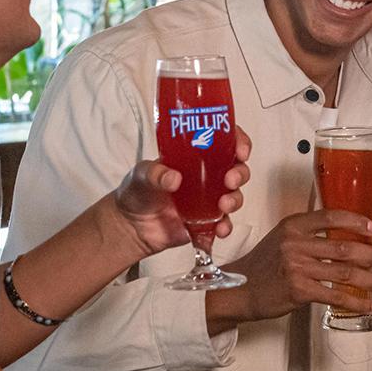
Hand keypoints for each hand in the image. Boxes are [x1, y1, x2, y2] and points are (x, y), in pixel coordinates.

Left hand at [113, 126, 250, 254]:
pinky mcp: (207, 222)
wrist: (130, 226)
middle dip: (240, 172)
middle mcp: (207, 175)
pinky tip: (220, 229)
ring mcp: (209, 199)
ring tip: (224, 205)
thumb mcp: (141, 174)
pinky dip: (226, 226)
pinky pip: (224, 223)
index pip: (224, 141)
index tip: (240, 149)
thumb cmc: (137, 191)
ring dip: (235, 199)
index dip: (239, 141)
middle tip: (230, 179)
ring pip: (235, 195)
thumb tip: (173, 178)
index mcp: (195, 156)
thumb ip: (155, 173)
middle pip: (237, 168)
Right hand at [206, 210, 371, 330]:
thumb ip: (306, 234)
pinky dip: (357, 302)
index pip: (330, 217)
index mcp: (292, 225)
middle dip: (368, 254)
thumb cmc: (262, 265)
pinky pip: (336, 295)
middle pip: (342, 247)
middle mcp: (295, 243)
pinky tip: (369, 305)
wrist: (239, 289)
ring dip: (367, 279)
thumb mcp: (280, 238)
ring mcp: (297, 267)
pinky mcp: (299, 290)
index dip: (355, 221)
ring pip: (344, 272)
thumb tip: (342, 237)